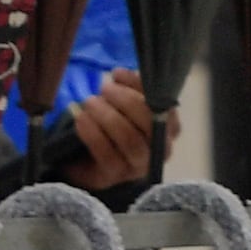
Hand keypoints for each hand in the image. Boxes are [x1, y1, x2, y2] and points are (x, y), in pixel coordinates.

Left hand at [58, 70, 155, 189]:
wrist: (90, 160)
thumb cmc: (116, 124)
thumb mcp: (126, 103)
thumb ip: (130, 87)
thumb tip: (120, 74)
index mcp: (169, 127)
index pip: (164, 106)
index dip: (141, 87)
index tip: (117, 74)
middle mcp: (161, 149)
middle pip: (150, 123)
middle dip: (125, 101)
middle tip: (104, 88)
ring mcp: (139, 165)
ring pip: (130, 140)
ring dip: (108, 117)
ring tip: (90, 102)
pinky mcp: (116, 175)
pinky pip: (107, 154)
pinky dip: (92, 133)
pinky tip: (81, 119)